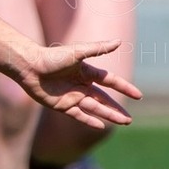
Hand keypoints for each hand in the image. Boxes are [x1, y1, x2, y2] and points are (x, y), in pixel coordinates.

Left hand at [0, 39, 142, 129]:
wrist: (29, 67)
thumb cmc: (52, 57)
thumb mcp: (77, 52)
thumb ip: (98, 49)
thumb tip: (119, 41)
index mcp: (87, 72)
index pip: (110, 81)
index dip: (124, 88)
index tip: (138, 96)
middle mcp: (82, 85)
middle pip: (104, 99)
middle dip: (117, 109)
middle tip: (130, 120)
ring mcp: (72, 96)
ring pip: (95, 109)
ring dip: (109, 115)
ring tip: (123, 123)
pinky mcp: (62, 105)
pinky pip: (79, 115)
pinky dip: (89, 120)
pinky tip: (100, 127)